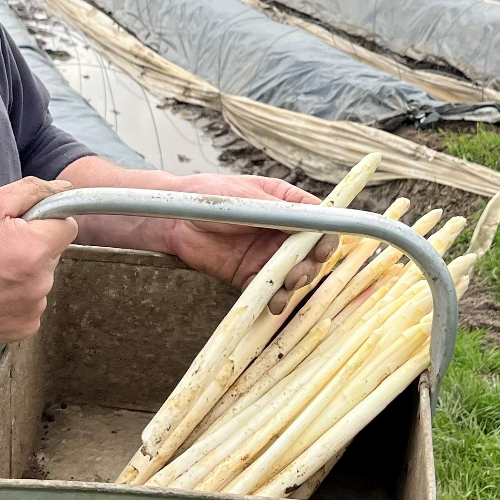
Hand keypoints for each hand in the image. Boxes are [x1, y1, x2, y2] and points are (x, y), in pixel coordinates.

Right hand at [0, 176, 79, 346]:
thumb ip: (31, 191)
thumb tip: (64, 188)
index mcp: (36, 249)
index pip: (68, 226)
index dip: (45, 220)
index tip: (21, 225)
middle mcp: (42, 282)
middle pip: (53, 253)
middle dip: (32, 245)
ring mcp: (34, 308)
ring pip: (42, 278)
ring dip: (24, 272)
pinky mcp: (25, 328)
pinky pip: (31, 303)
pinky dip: (16, 297)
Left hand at [156, 174, 338, 314]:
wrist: (175, 220)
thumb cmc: (210, 196)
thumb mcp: (248, 197)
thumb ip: (280, 212)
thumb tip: (312, 223)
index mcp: (287, 205)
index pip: (319, 221)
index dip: (325, 237)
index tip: (321, 249)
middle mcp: (282, 232)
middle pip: (311, 252)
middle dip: (310, 266)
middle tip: (298, 273)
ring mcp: (267, 255)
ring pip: (294, 274)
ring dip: (295, 285)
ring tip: (285, 288)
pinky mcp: (250, 275)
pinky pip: (269, 291)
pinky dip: (274, 299)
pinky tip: (273, 303)